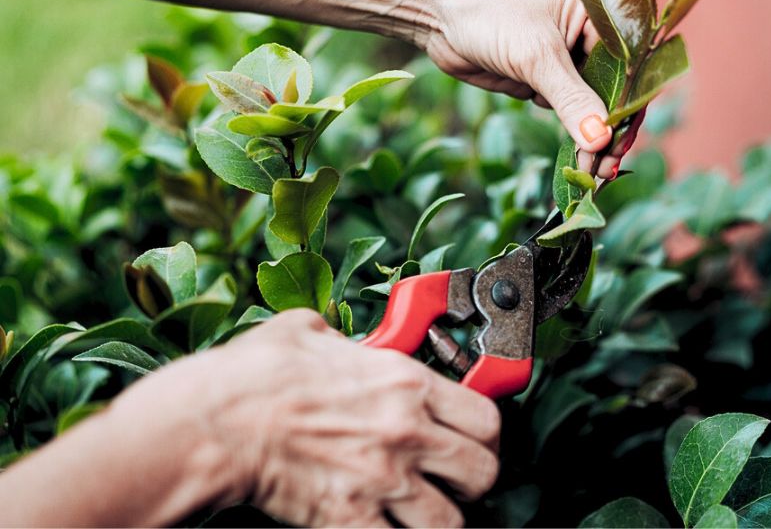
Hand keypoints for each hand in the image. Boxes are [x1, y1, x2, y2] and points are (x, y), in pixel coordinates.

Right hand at [143, 309, 500, 527]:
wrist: (215, 422)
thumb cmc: (256, 374)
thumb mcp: (309, 330)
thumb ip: (346, 341)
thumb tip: (346, 345)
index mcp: (404, 383)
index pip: (486, 416)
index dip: (486, 431)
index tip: (474, 435)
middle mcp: (406, 433)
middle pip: (484, 471)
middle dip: (472, 476)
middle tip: (453, 475)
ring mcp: (383, 480)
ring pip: (452, 520)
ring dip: (441, 515)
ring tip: (422, 507)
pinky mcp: (352, 518)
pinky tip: (384, 525)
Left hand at [426, 0, 631, 176]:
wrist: (440, 14)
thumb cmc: (491, 15)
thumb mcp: (536, 56)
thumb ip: (571, 99)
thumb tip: (600, 140)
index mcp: (598, 15)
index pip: (628, 67)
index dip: (628, 108)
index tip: (620, 145)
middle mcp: (588, 37)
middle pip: (613, 92)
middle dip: (609, 132)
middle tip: (606, 171)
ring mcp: (565, 60)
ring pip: (589, 106)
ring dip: (590, 139)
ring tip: (591, 173)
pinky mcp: (542, 79)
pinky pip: (564, 111)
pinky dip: (568, 133)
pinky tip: (575, 160)